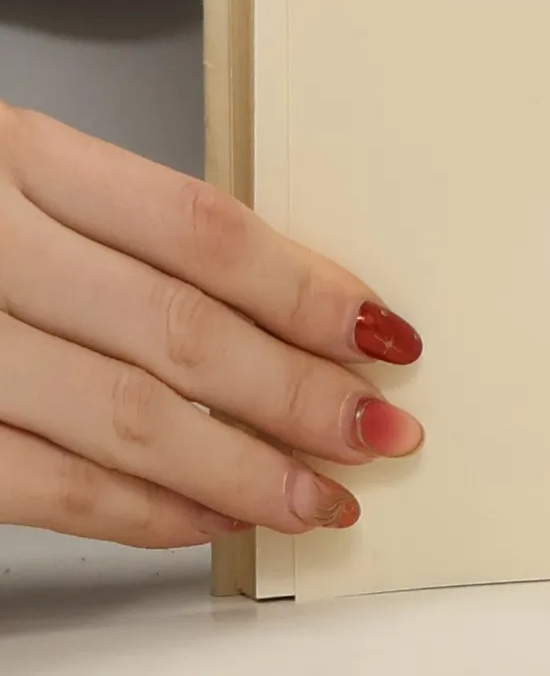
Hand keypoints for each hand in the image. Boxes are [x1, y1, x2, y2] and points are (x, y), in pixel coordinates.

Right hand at [0, 102, 423, 547]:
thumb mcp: (16, 172)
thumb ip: (125, 229)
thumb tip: (294, 304)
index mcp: (15, 155)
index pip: (201, 230)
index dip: (307, 291)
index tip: (386, 336)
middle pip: (177, 331)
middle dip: (298, 394)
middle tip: (383, 433)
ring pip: (120, 418)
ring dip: (240, 470)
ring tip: (321, 498)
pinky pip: (37, 486)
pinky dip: (138, 511)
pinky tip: (210, 520)